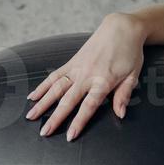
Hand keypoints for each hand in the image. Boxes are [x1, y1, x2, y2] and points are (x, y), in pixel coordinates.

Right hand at [25, 13, 144, 140]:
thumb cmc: (130, 53)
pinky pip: (54, 76)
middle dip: (55, 118)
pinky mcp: (71, 62)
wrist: (121, 29)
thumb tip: (120, 114)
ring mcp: (76, 68)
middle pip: (67, 100)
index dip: (78, 122)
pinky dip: (42, 86)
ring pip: (56, 88)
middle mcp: (86, 75)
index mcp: (103, 81)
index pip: (88, 106)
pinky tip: (32, 96)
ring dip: (42, 103)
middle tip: (44, 132)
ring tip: (30, 116)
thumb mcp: (133, 75)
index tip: (69, 135)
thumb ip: (124, 95)